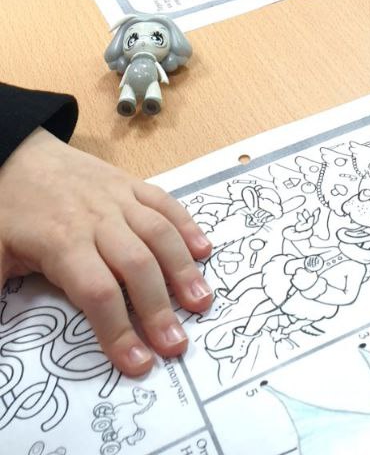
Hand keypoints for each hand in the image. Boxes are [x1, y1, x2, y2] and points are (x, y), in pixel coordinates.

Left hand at [0, 128, 214, 375]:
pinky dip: (186, 225)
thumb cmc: (6, 207)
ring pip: (158, 233)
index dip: (119, 330)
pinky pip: (164, 202)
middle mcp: (97, 219)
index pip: (98, 292)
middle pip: (136, 266)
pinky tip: (203, 250)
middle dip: (159, 309)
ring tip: (200, 302)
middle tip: (176, 345)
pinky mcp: (129, 183)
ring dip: (182, 269)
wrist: (15, 152)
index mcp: (62, 241)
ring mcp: (117, 197)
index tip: (137, 363)